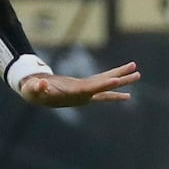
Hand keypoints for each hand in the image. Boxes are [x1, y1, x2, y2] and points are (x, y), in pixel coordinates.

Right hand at [17, 61, 139, 106]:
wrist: (36, 96)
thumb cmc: (33, 92)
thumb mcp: (32, 89)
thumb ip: (35, 87)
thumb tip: (39, 83)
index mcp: (72, 94)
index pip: (91, 89)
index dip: (103, 85)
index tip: (116, 80)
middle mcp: (83, 95)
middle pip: (104, 87)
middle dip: (120, 81)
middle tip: (137, 74)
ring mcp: (85, 92)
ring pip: (106, 84)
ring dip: (121, 78)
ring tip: (137, 72)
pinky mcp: (84, 87)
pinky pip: (101, 84)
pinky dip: (112, 82)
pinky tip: (124, 83)